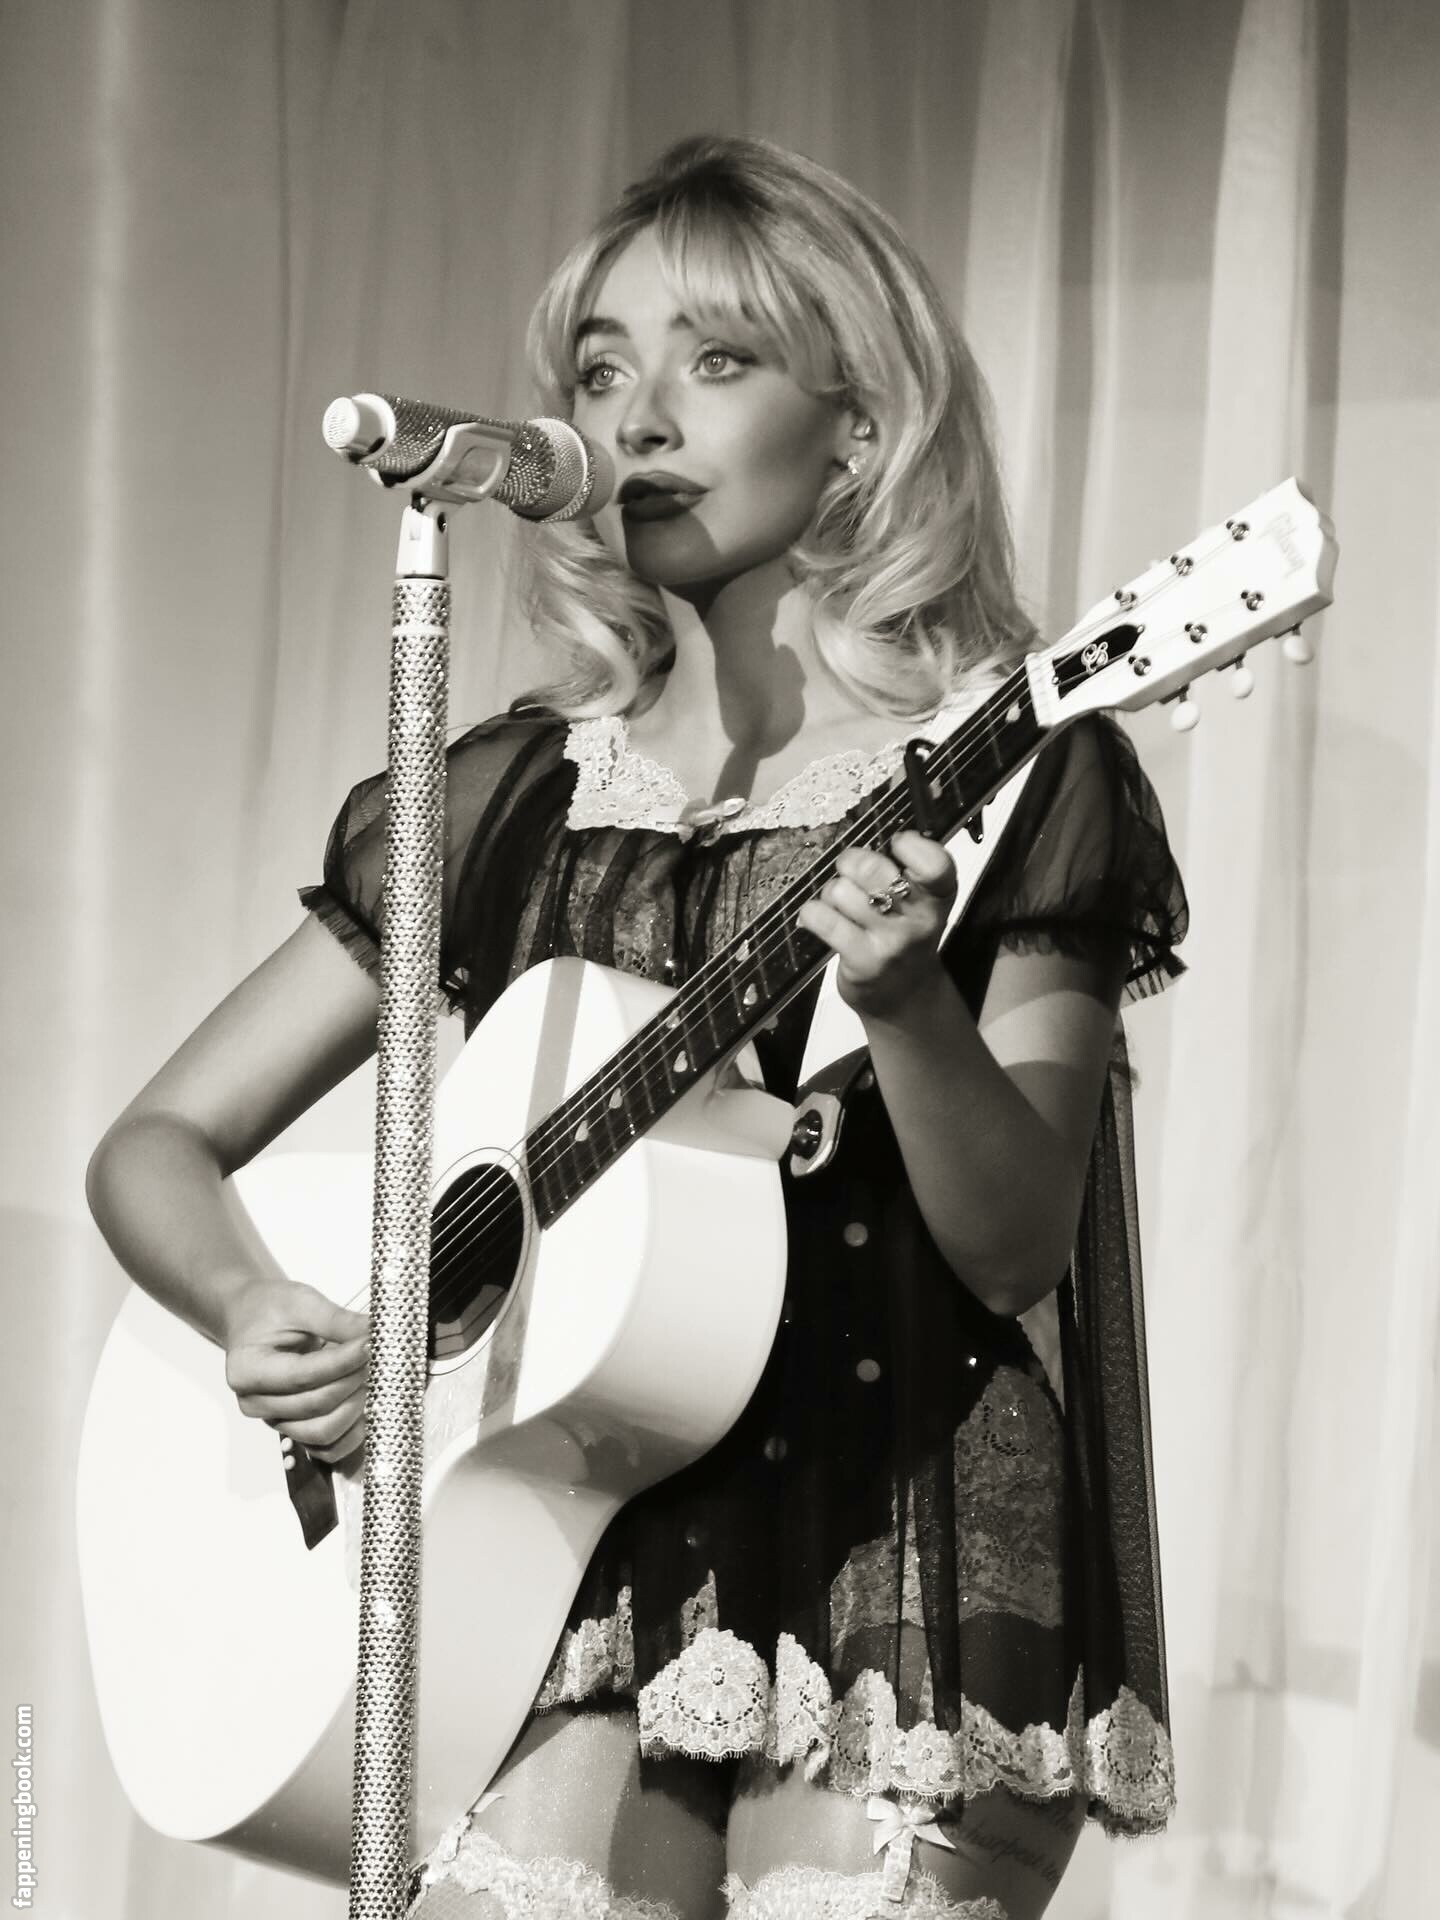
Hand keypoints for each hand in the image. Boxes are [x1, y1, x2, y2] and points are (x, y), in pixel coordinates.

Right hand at [224, 1278, 369, 1465]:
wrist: (254, 1319)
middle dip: (352, 1381)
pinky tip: (366, 1404)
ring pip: (323, 1433)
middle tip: (376, 1356)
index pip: (302, 1375)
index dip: (342, 1362)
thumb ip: (337, 1320)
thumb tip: (374, 1333)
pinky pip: (328, 1449)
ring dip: (356, 1408)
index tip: (370, 1344)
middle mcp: (255, 1403)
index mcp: (247, 1370)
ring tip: (371, 1377)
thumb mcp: (301, 1302)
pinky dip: (353, 1433)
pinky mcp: (295, 1430)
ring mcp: (275, 1421)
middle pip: (315, 1406)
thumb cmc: (270, 1310)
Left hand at [796, 830, 957, 1021]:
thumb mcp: (921, 903)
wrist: (905, 997)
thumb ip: (906, 871)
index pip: (934, 862)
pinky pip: (822, 919)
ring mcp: (891, 942)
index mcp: (940, 896)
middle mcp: (921, 919)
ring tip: (841, 907)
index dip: (909, 845)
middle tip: (850, 871)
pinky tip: (820, 920)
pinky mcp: (862, 961)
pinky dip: (812, 913)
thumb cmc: (905, 935)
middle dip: (852, 862)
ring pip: (841, 891)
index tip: (896, 846)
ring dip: (832, 893)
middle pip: (873, 869)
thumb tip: (868, 840)